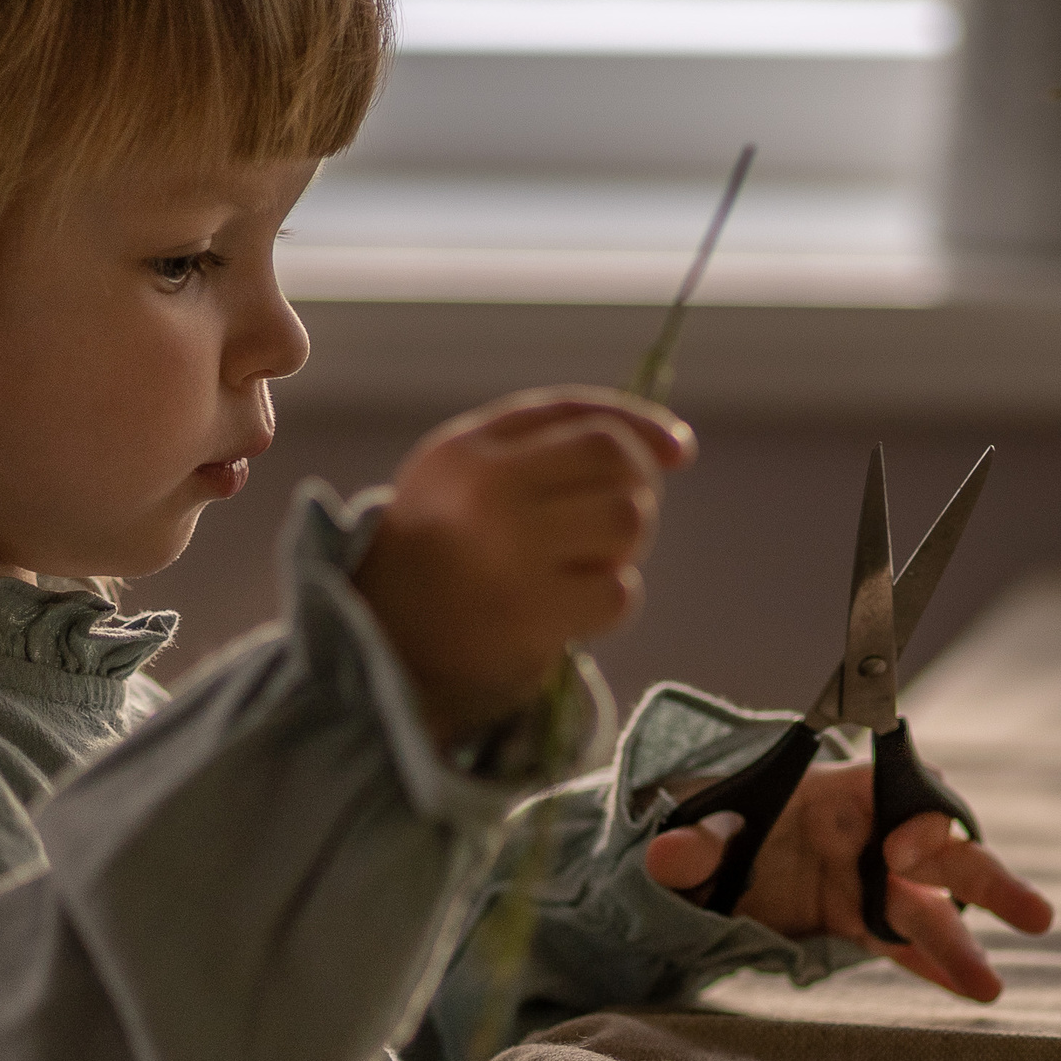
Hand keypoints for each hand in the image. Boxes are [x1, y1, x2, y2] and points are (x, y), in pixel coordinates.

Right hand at [357, 387, 695, 746]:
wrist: (382, 646)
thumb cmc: (438, 554)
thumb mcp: (462, 476)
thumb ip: (546, 443)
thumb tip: (676, 445)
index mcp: (468, 449)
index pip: (582, 414)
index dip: (643, 428)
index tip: (678, 452)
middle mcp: (488, 490)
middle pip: (616, 460)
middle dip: (636, 489)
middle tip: (609, 526)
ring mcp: (510, 552)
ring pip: (628, 520)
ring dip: (626, 546)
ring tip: (587, 564)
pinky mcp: (532, 615)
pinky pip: (619, 592)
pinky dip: (610, 601)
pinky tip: (574, 609)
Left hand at [642, 760, 1052, 1001]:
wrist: (702, 852)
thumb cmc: (711, 822)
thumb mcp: (696, 832)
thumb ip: (692, 843)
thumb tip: (670, 856)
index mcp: (836, 792)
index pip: (897, 790)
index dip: (915, 816)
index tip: (901, 855)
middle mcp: (865, 832)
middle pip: (939, 849)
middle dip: (985, 879)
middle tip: (1035, 915)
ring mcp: (866, 878)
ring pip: (929, 904)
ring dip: (963, 939)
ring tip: (993, 988)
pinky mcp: (856, 918)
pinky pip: (902, 944)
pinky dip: (931, 967)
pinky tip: (968, 992)